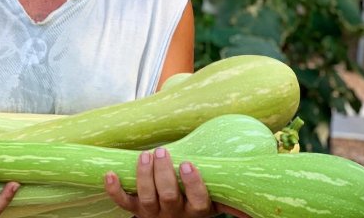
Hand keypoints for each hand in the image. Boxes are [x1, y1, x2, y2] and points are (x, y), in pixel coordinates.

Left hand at [104, 148, 250, 217]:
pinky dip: (114, 190)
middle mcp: (175, 214)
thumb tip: (254, 186)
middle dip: (163, 173)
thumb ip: (230, 194)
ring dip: (144, 176)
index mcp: (197, 210)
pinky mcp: (136, 211)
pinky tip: (109, 174)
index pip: (198, 201)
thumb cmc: (195, 201)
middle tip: (162, 151)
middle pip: (169, 196)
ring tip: (145, 155)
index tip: (187, 163)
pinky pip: (123, 203)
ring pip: (147, 198)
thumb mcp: (215, 200)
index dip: (192, 183)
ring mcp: (154, 214)